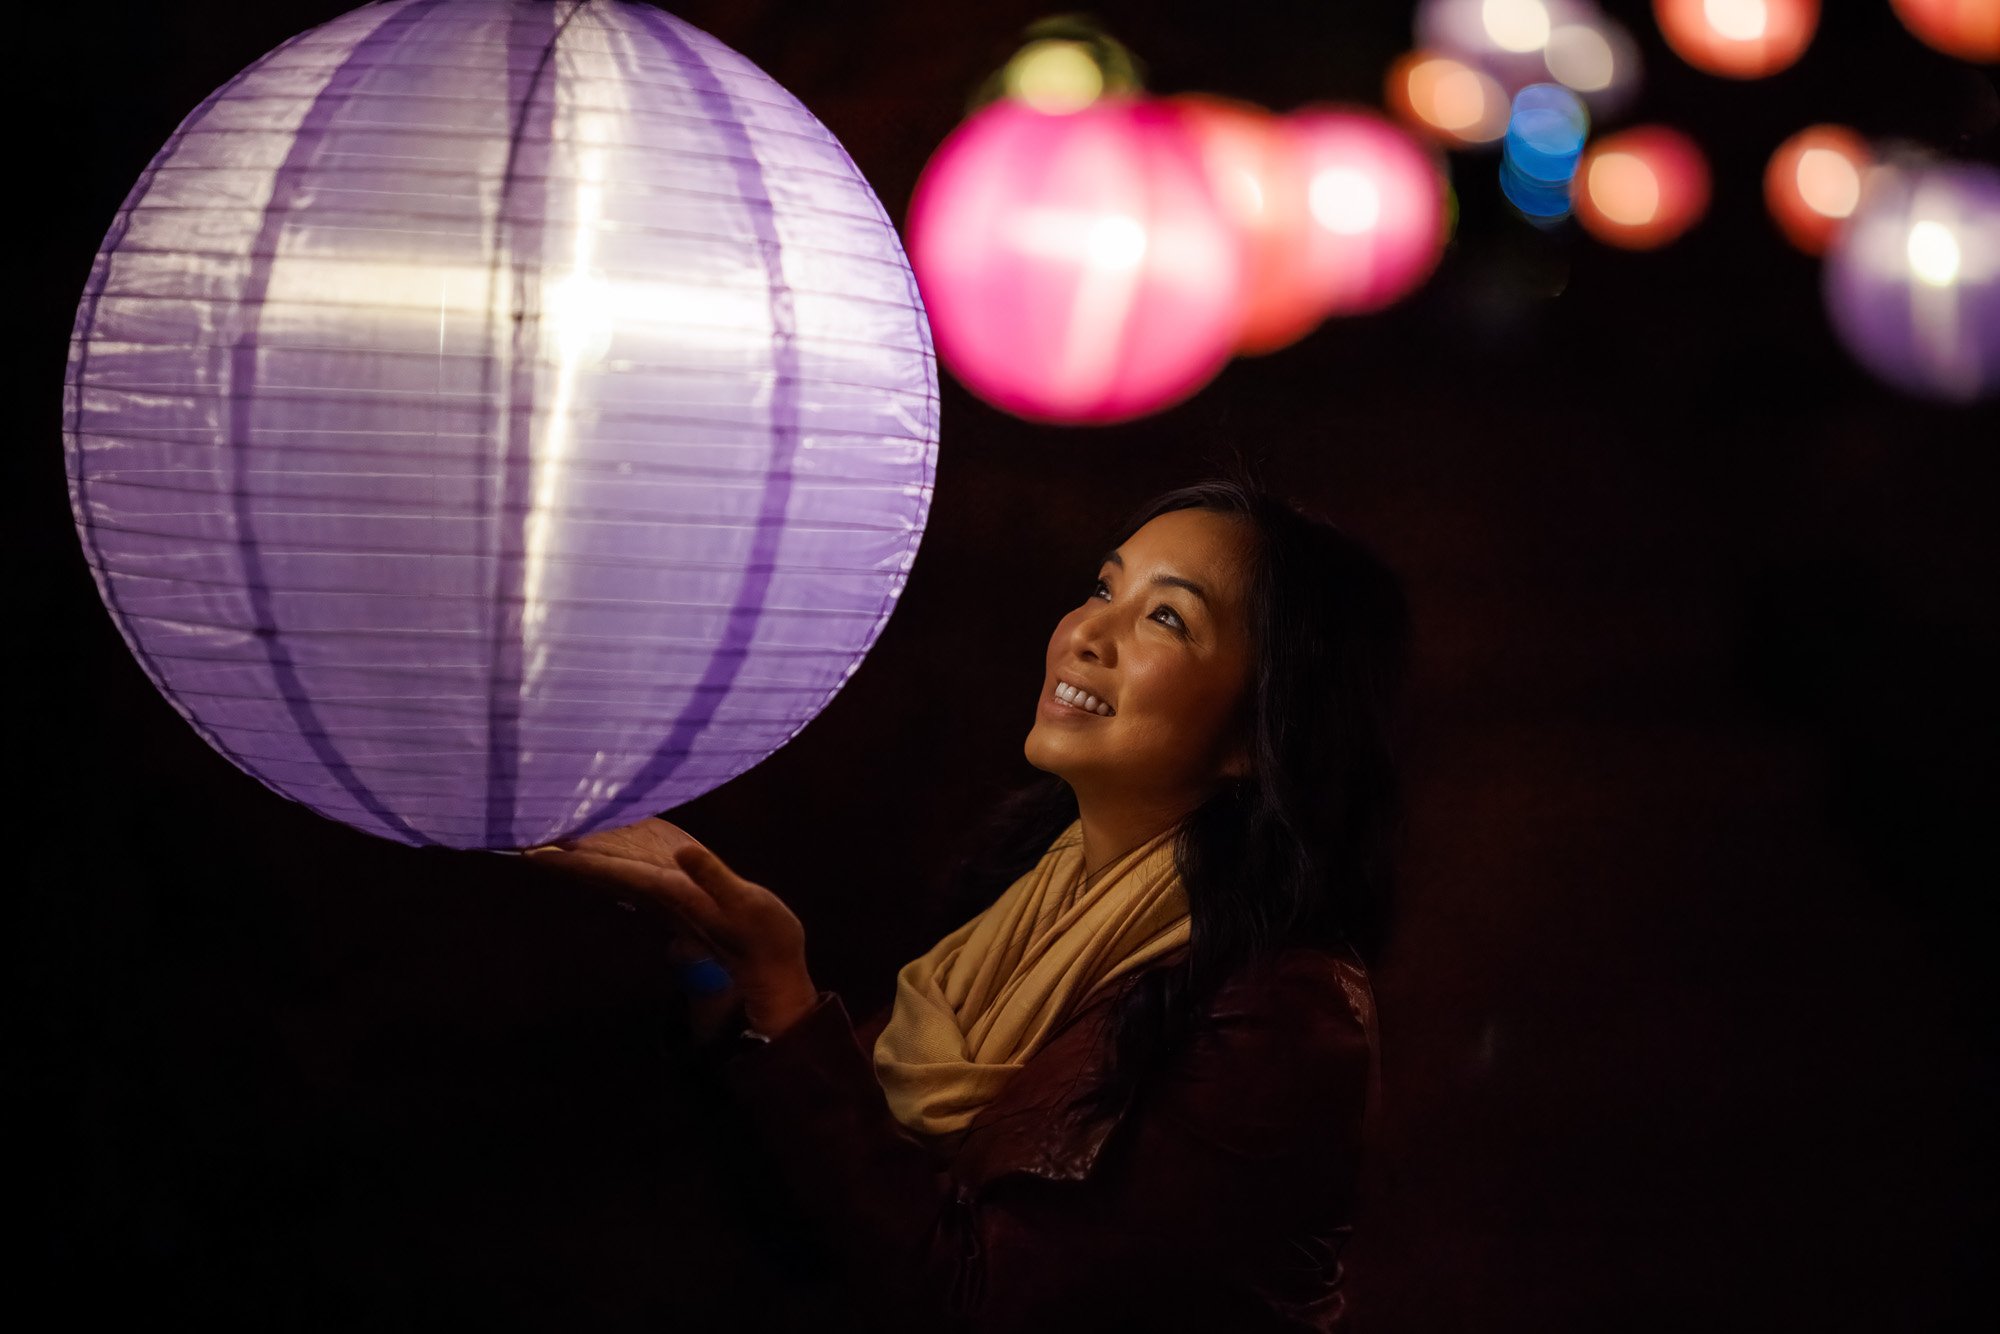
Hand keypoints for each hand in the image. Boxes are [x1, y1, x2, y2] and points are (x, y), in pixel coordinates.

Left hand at [524, 818, 819, 1038]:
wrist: (771, 973)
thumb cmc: (766, 940)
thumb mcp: (747, 905)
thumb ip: (714, 878)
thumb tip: (683, 852)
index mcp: (672, 893)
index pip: (614, 870)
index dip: (578, 858)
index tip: (538, 848)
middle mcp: (660, 895)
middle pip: (603, 870)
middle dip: (565, 853)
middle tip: (523, 832)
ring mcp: (665, 897)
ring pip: (614, 870)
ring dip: (581, 854)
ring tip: (547, 835)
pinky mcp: (676, 897)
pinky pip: (632, 872)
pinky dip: (608, 859)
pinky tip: (595, 848)